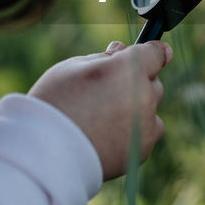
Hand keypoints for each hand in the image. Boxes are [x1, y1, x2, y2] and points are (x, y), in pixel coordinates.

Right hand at [29, 40, 171, 180]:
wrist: (46, 154)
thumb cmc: (54, 104)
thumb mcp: (72, 67)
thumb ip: (103, 57)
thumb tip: (120, 50)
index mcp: (128, 69)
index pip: (156, 54)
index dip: (155, 51)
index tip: (158, 51)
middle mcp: (144, 97)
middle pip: (153, 83)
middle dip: (136, 82)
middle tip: (107, 90)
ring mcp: (146, 126)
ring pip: (150, 110)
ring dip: (137, 108)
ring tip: (103, 117)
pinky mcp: (141, 150)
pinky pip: (145, 134)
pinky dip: (133, 132)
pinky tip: (106, 135)